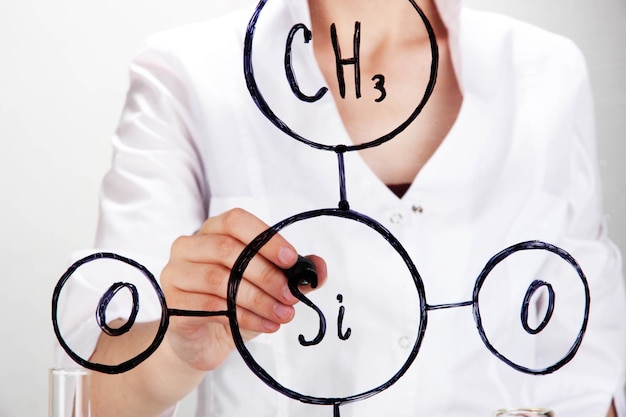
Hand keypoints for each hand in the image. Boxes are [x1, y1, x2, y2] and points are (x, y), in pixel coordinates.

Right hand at [160, 208, 326, 370]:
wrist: (204, 341)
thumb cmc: (234, 303)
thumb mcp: (268, 286)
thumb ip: (293, 273)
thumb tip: (319, 268)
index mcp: (212, 231)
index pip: (236, 221)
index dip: (265, 238)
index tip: (291, 260)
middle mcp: (189, 246)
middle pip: (229, 251)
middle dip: (267, 275)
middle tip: (291, 296)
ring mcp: (175, 273)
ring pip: (219, 280)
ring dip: (258, 299)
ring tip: (283, 314)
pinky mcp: (172, 303)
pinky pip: (209, 307)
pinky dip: (244, 317)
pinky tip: (266, 325)